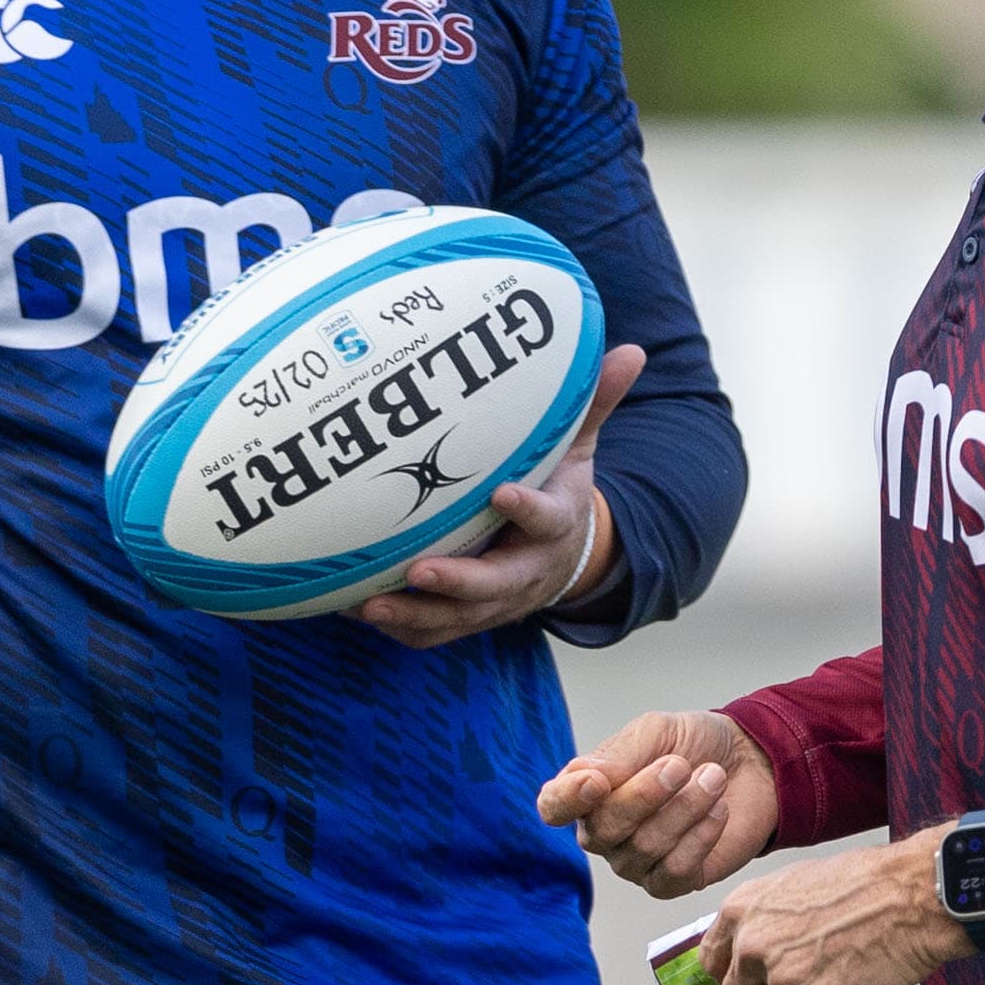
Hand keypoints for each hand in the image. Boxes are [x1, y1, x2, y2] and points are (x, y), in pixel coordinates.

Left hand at [347, 344, 643, 649]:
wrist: (564, 555)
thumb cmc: (558, 488)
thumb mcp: (579, 447)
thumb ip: (594, 403)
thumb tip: (631, 351)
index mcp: (555, 526)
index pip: (547, 520)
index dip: (527, 511)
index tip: (500, 493)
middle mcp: (526, 572)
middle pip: (496, 587)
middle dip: (458, 583)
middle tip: (419, 570)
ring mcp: (495, 602)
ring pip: (457, 619)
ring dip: (414, 614)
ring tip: (369, 605)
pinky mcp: (467, 617)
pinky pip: (432, 632)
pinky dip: (398, 626)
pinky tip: (352, 606)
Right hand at [537, 708, 779, 897]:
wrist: (752, 761)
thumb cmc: (695, 744)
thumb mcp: (656, 730)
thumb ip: (619, 754)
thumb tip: (586, 778)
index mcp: (588, 790)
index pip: (554, 806)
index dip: (567, 799)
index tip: (596, 781)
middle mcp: (605, 831)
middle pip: (603, 829)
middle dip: (645, 795)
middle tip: (680, 764)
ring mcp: (636, 861)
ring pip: (643, 849)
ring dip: (684, 808)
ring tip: (712, 777)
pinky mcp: (672, 881)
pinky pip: (673, 872)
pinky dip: (701, 837)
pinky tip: (718, 811)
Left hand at [702, 827, 970, 984]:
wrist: (910, 896)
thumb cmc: (862, 884)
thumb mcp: (791, 885)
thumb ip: (759, 920)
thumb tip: (743, 951)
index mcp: (741, 912)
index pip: (712, 962)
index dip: (731, 975)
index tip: (743, 982)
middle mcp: (752, 947)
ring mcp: (782, 980)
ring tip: (838, 969)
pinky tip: (854, 980)